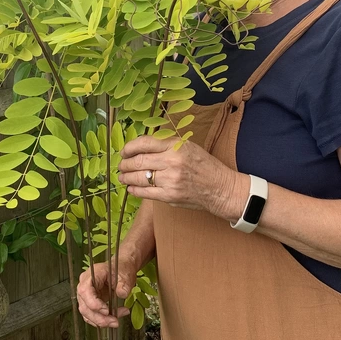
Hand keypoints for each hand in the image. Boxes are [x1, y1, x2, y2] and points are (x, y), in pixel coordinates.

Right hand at [76, 259, 136, 327]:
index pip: (85, 290)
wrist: (121, 269)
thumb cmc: (121, 269)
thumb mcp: (125, 275)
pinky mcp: (90, 302)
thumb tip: (122, 294)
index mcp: (91, 275)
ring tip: (116, 321)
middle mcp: (84, 285)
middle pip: (84, 306)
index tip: (106, 310)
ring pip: (87, 313)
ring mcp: (86, 295)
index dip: (93, 303)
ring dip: (101, 321)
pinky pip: (91, 315)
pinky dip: (101, 320)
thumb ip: (123, 284)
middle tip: (115, 321)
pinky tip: (113, 319)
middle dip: (99, 318)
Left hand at [118, 135, 246, 216]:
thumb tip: (141, 146)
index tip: (124, 151)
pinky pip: (145, 193)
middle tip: (121, 166)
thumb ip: (166, 145)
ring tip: (123, 177)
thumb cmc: (203, 165)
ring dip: (126, 177)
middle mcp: (172, 162)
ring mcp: (170, 180)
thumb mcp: (187, 146)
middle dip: (125, 164)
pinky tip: (131, 188)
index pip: (144, 143)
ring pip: (139, 178)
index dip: (129, 147)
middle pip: (138, 161)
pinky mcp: (169, 196)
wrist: (219, 187)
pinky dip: (134, 190)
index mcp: (175, 146)